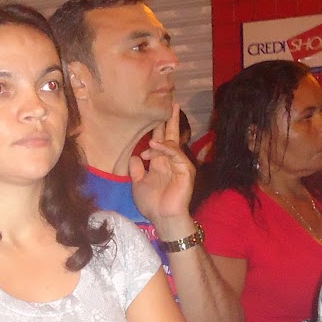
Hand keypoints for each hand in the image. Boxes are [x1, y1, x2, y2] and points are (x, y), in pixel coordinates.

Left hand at [129, 111, 196, 229]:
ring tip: (150, 145)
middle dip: (171, 121)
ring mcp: (179, 165)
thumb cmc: (152, 204)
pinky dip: (166, 149)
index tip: (158, 114)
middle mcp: (171, 161)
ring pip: (172, 144)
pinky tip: (154, 147)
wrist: (162, 218)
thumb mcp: (138, 184)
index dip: (160, 128)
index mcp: (160, 163)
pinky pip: (176, 154)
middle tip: (172, 103)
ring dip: (159, 142)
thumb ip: (136, 170)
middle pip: (172, 136)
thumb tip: (135, 155)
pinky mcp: (186, 170)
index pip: (161, 141)